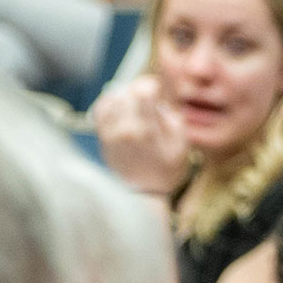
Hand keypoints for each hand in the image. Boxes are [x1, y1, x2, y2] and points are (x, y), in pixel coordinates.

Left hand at [91, 75, 191, 197]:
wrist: (142, 194)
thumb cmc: (166, 170)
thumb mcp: (181, 145)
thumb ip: (172, 116)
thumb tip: (157, 96)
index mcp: (146, 130)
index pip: (142, 89)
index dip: (152, 87)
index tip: (157, 96)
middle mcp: (123, 129)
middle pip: (128, 90)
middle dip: (140, 93)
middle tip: (149, 106)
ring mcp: (109, 132)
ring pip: (114, 96)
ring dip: (127, 98)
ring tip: (137, 110)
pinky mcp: (101, 135)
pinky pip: (102, 106)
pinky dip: (112, 103)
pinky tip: (123, 111)